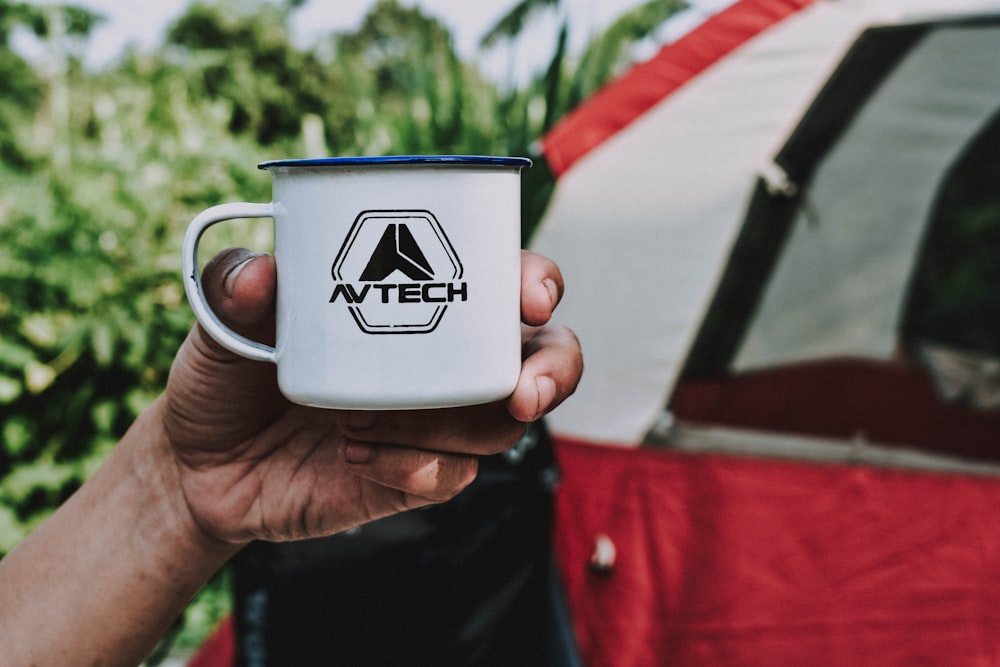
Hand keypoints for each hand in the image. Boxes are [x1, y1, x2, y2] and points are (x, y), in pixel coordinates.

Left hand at [161, 247, 581, 545]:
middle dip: (553, 373)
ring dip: (449, 424)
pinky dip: (413, 466)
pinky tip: (355, 454)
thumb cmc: (226, 377)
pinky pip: (452, 475)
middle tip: (522, 393)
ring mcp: (436, 422)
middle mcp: (442, 361)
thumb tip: (261, 275)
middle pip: (542, 358)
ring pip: (501, 425)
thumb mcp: (220, 322)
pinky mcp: (417, 476)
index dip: (537, 285)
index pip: (504, 283)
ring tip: (360, 420)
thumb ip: (234, 288)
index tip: (530, 298)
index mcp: (417, 303)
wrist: (201, 467)